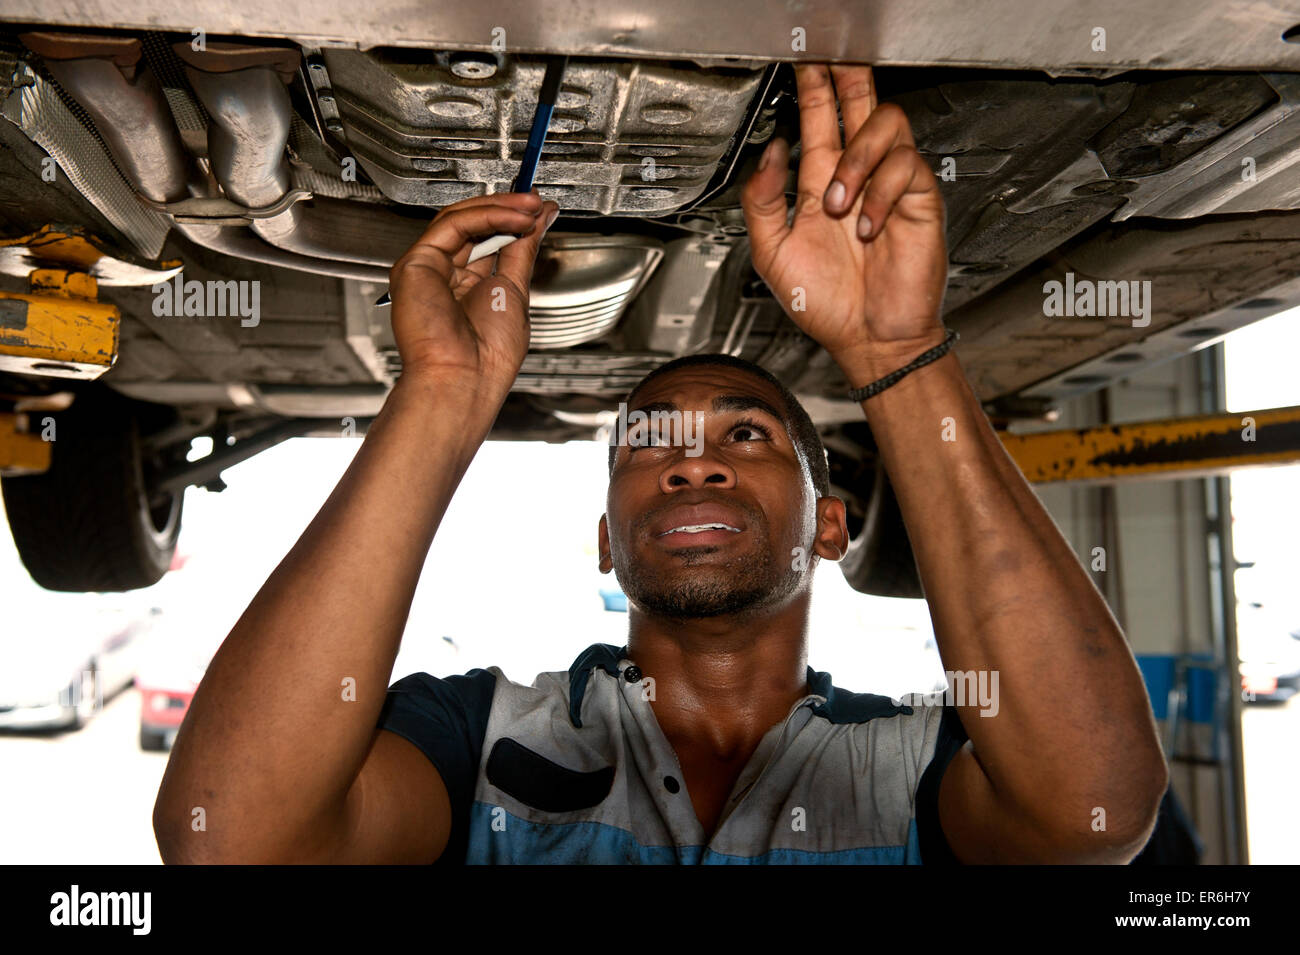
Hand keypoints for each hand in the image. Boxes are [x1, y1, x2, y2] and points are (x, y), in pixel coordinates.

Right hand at [387, 191, 558, 390]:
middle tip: (538, 202)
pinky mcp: (416, 263)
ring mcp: (428, 269)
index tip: (542, 210)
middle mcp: (445, 277)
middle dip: (509, 210)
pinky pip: (453, 225)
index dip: (515, 222)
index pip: (490, 241)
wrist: (464, 378)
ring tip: (531, 207)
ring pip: (461, 220)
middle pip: (474, 227)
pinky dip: (487, 215)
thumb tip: (541, 219)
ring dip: (501, 208)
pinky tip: (515, 217)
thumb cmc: (488, 355)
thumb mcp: (515, 290)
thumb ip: (524, 250)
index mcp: (469, 288)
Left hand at [741, 64, 947, 367]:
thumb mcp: (772, 253)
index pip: (820, 120)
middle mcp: (857, 178)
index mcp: (821, 184)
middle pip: (860, 105)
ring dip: (856, 160)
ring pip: (885, 127)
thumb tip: (770, 153)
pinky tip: (867, 227)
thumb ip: (761, 201)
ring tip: (838, 204)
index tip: (805, 61)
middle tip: (839, 58)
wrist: (866, 339)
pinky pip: (906, 168)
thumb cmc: (825, 305)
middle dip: (849, 78)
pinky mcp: (918, 202)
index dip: (813, 88)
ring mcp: (888, 187)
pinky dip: (880, 194)